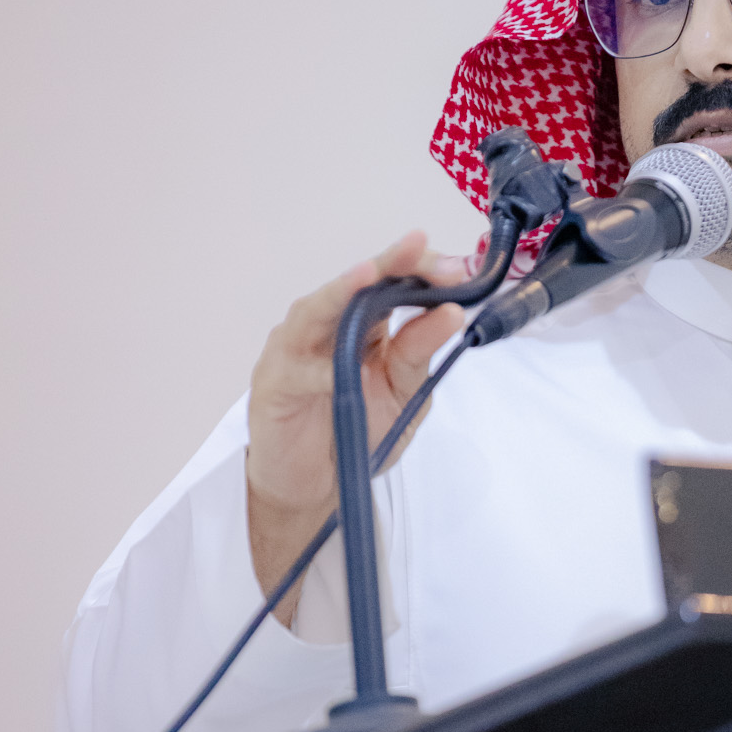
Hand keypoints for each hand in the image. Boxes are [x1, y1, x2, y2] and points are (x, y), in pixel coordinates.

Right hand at [246, 232, 464, 618]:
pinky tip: (336, 368)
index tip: (458, 267)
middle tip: (417, 247)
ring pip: (316, 310)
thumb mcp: (403, 391)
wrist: (314, 485)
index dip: (420, 268)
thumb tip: (454, 313)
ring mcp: (295, 350)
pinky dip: (317, 368)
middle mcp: (327, 325)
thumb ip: (421, 352)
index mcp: (363, 322)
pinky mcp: (273, 385)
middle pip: (355, 283)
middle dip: (388, 264)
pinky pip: (295, 371)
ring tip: (370, 274)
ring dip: (343, 291)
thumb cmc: (355, 430)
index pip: (391, 280)